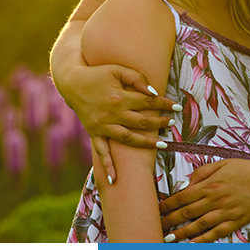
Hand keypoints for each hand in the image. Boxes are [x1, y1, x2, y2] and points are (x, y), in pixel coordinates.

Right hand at [64, 62, 177, 181]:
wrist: (72, 82)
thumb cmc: (98, 73)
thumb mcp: (118, 70)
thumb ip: (137, 78)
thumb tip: (153, 92)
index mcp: (119, 97)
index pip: (148, 102)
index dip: (164, 104)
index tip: (177, 106)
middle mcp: (112, 114)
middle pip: (142, 122)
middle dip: (160, 122)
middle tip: (172, 122)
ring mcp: (103, 126)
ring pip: (128, 138)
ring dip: (146, 143)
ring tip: (163, 144)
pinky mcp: (94, 133)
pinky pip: (101, 151)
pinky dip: (107, 165)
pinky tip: (115, 179)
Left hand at [158, 158, 249, 242]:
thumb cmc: (244, 169)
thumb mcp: (221, 164)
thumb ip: (202, 172)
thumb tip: (186, 183)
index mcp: (210, 184)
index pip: (182, 196)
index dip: (168, 205)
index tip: (156, 209)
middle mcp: (215, 199)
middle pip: (187, 212)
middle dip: (170, 220)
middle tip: (156, 226)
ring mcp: (226, 212)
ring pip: (199, 225)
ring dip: (182, 233)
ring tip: (168, 238)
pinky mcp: (236, 222)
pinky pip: (216, 233)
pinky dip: (203, 240)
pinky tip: (191, 245)